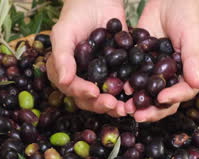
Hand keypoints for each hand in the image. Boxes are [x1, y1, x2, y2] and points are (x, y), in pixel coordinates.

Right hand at [46, 0, 126, 116]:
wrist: (99, 1)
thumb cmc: (76, 15)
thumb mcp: (63, 33)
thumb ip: (61, 57)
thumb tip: (63, 82)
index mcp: (64, 72)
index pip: (71, 89)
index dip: (81, 92)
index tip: (93, 91)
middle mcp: (81, 79)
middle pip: (88, 100)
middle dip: (100, 105)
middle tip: (113, 104)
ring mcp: (100, 78)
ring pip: (105, 99)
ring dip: (115, 106)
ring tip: (126, 108)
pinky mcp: (117, 75)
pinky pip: (122, 89)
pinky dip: (129, 97)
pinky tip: (137, 100)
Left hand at [125, 0, 198, 121]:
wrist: (169, 0)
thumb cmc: (188, 16)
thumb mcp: (194, 36)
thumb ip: (194, 60)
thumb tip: (198, 85)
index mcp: (189, 75)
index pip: (183, 93)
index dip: (172, 99)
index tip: (160, 99)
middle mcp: (172, 79)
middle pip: (163, 102)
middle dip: (151, 111)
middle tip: (137, 115)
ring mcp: (155, 74)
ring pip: (146, 95)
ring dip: (136, 103)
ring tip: (124, 108)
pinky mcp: (140, 67)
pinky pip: (133, 80)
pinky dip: (125, 86)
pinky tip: (116, 89)